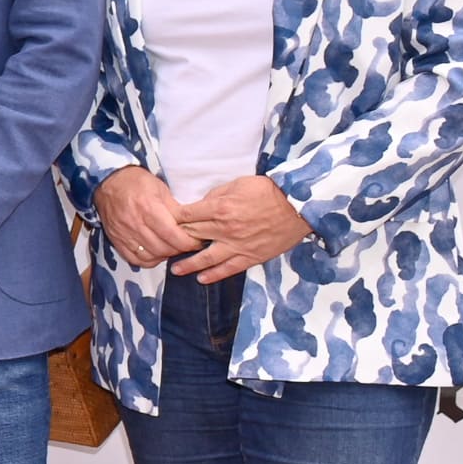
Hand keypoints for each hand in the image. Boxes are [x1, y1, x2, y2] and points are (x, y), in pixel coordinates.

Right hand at [94, 165, 192, 270]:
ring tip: (172, 247)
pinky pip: (135, 259)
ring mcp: (124, 234)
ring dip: (165, 255)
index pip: (173, 235)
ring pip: (150, 256)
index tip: (197, 241)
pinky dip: (148, 260)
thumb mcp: (162, 188)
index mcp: (148, 208)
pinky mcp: (117, 240)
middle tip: (187, 244)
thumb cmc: (136, 182)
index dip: (189, 242)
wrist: (109, 181)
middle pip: (163, 248)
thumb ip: (176, 208)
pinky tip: (156, 252)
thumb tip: (193, 224)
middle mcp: (135, 223)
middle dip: (180, 249)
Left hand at [171, 175, 311, 282]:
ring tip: (175, 270)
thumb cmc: (268, 191)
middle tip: (165, 246)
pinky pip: (229, 269)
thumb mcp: (237, 184)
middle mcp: (225, 229)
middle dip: (176, 240)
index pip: (187, 215)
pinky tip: (201, 279)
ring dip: (188, 265)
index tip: (164, 222)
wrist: (298, 205)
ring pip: (206, 258)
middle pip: (192, 236)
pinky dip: (214, 275)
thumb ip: (215, 195)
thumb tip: (200, 205)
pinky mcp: (251, 256)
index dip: (173, 219)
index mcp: (220, 208)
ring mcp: (237, 245)